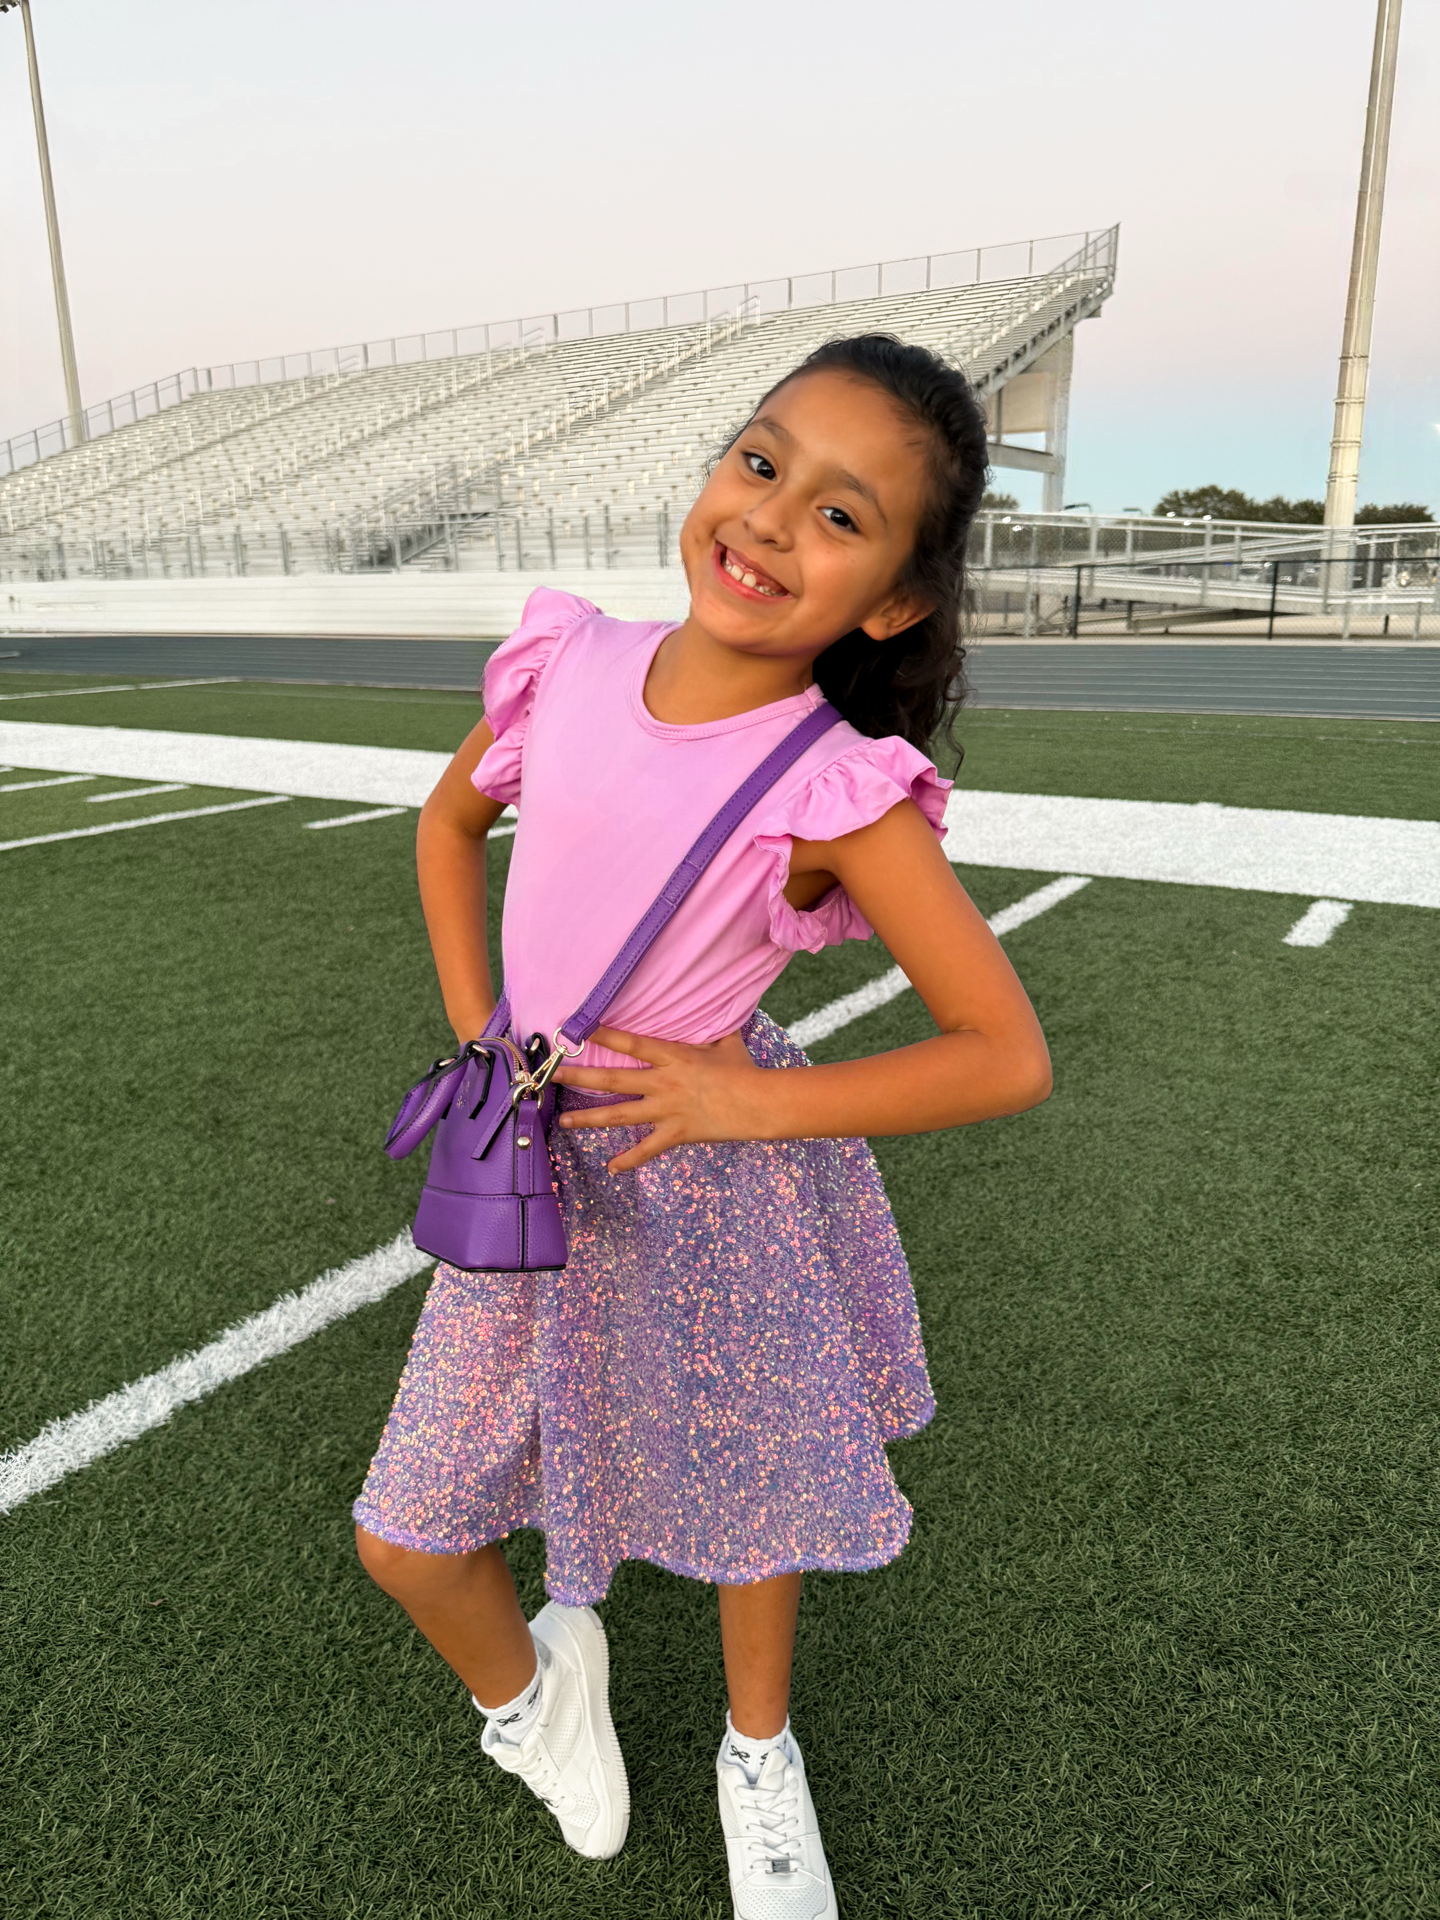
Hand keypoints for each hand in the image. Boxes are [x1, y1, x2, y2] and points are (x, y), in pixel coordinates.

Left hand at [555, 1026, 768, 1172]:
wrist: (758, 1102)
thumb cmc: (743, 1070)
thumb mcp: (726, 1042)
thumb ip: (712, 1028)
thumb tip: (714, 1010)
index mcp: (673, 1056)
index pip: (631, 1043)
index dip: (604, 1035)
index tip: (579, 1029)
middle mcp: (663, 1082)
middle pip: (613, 1079)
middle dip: (581, 1076)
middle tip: (555, 1074)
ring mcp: (667, 1110)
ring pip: (620, 1114)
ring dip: (589, 1118)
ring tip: (564, 1120)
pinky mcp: (676, 1133)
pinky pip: (647, 1149)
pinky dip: (629, 1160)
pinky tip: (610, 1167)